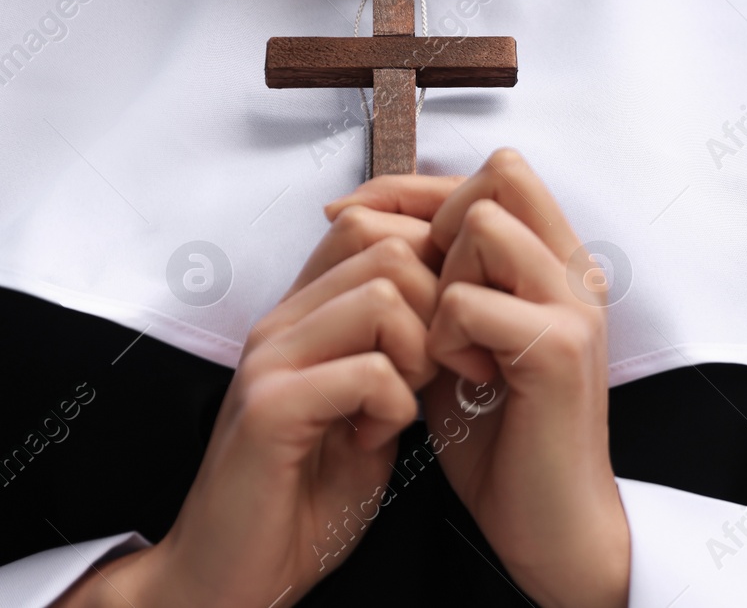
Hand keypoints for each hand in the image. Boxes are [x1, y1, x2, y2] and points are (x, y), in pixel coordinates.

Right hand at [57, 203, 444, 607]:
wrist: (234, 576)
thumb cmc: (307, 495)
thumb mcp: (370, 403)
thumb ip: (400, 347)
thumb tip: (460, 300)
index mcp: (306, 315)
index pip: (376, 226)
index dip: (434, 267)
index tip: (451, 333)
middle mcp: (282, 322)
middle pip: (390, 248)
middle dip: (437, 309)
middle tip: (431, 374)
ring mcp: (270, 360)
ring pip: (383, 295)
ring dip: (418, 354)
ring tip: (400, 405)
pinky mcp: (268, 408)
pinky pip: (368, 369)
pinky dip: (395, 405)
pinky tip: (376, 437)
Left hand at [333, 151, 629, 607]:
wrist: (550, 523)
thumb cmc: (502, 437)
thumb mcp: (463, 339)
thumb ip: (446, 280)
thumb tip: (375, 223)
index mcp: (560, 264)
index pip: (496, 172)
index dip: (418, 186)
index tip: (352, 217)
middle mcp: (577, 271)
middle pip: (499, 177)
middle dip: (435, 221)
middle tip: (411, 287)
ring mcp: (575, 305)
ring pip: (483, 226)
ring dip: (440, 279)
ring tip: (444, 343)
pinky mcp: (557, 348)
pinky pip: (465, 301)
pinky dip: (441, 338)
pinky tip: (460, 380)